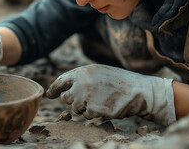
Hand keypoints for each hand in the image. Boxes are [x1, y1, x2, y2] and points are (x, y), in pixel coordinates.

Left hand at [46, 64, 175, 125]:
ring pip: (75, 109)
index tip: (50, 94)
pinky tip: (104, 107)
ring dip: (84, 108)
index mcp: (82, 72)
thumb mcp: (99, 72)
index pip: (61, 81)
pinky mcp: (92, 110)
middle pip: (66, 98)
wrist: (137, 91)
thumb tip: (65, 87)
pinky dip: (94, 114)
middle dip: (73, 101)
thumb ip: (82, 78)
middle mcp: (81, 84)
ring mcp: (86, 97)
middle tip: (86, 99)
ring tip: (100, 101)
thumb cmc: (119, 81)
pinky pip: (86, 116)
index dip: (54, 89)